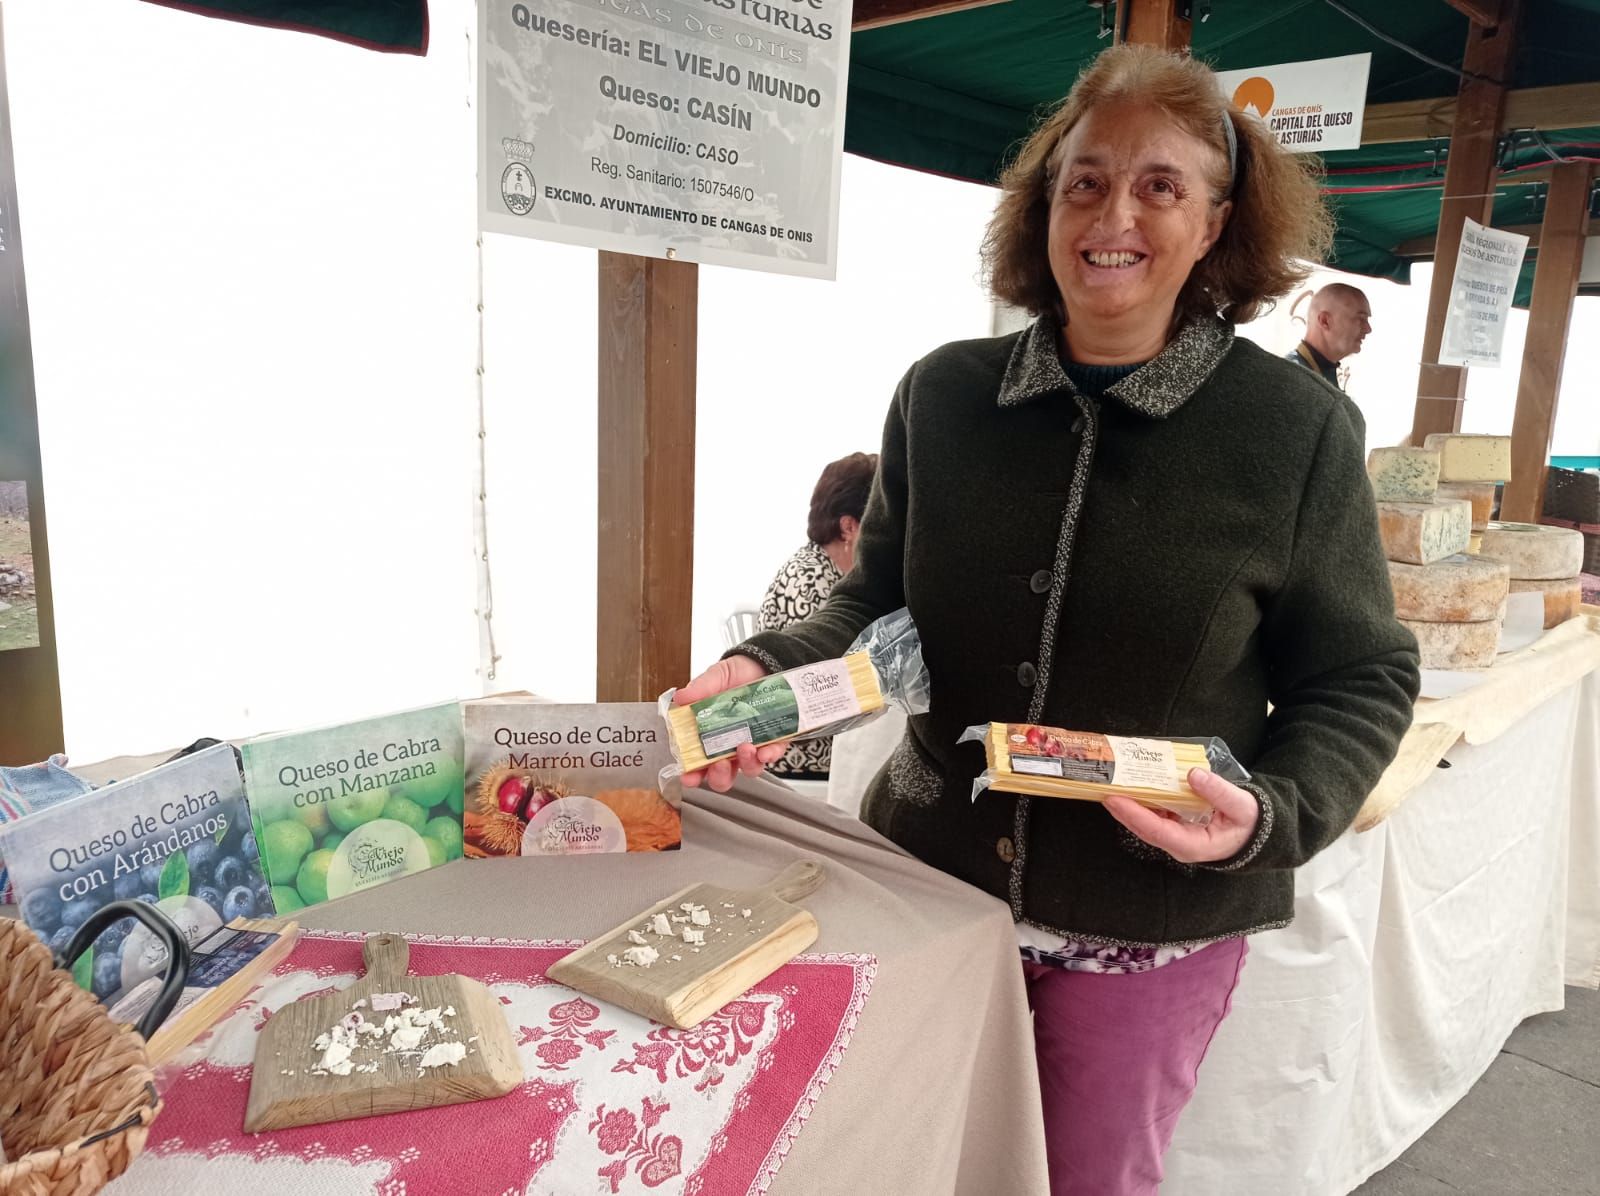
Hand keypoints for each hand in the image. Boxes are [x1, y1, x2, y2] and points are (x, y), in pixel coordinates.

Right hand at [672, 656, 789, 791]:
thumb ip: (699, 689)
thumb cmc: (736, 675)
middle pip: (723, 776)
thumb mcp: (715, 678)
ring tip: (744, 748)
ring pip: (749, 769)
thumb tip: (681, 697)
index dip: (692, 775)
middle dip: (720, 776)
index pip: (698, 764)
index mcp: (710, 736)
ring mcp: (753, 745)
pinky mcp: (775, 740)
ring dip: (746, 764)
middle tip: (719, 764)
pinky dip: (769, 755)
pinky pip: (773, 754)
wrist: (764, 663)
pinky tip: (765, 750)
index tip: (689, 776)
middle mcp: (731, 746)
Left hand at [1103, 768, 1260, 864]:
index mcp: (1194, 845)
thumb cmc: (1249, 823)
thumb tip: (1195, 775)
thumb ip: (1219, 792)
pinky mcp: (1175, 826)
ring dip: (1129, 804)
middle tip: (1103, 788)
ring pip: (1146, 821)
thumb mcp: (1242, 806)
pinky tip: (1133, 784)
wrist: (1255, 832)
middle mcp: (1179, 844)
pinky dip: (1142, 799)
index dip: (1134, 816)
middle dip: (1122, 810)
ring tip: (1111, 784)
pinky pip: (1154, 813)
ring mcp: (1175, 836)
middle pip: (1144, 828)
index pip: (1158, 832)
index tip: (1115, 800)